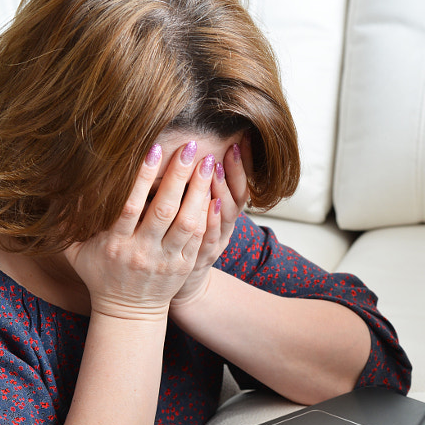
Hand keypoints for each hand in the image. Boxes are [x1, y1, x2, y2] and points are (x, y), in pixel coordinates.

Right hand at [63, 141, 215, 320]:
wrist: (128, 312)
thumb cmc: (100, 275)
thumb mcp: (76, 252)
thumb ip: (67, 223)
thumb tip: (56, 189)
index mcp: (115, 244)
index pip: (130, 206)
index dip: (143, 178)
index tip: (154, 150)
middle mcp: (143, 252)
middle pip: (164, 210)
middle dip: (179, 176)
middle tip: (190, 147)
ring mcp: (167, 260)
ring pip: (188, 222)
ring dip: (199, 191)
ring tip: (208, 163)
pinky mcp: (185, 266)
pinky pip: (200, 238)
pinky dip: (208, 215)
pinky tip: (214, 192)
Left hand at [171, 141, 249, 309]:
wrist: (181, 287)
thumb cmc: (184, 243)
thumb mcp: (196, 214)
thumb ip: (196, 187)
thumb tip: (195, 149)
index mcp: (225, 214)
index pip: (241, 182)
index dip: (243, 162)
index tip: (242, 137)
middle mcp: (225, 227)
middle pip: (238, 196)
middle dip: (236, 171)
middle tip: (231, 147)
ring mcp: (214, 243)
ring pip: (226, 215)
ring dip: (221, 190)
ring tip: (215, 167)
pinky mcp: (200, 258)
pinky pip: (210, 238)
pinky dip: (212, 222)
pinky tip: (211, 204)